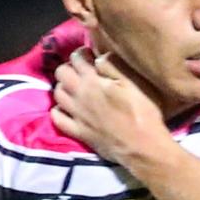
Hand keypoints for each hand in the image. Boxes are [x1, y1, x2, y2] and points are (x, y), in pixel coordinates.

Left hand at [51, 48, 173, 167]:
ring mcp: (76, 115)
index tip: (91, 55)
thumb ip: (113, 66)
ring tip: (75, 88)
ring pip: (57, 93)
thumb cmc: (143, 112)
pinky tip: (68, 108)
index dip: (82, 53)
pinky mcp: (77, 131)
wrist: (142, 146)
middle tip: (82, 71)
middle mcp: (79, 95)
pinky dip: (59, 110)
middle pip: (61, 73)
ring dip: (64, 86)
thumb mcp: (133, 83)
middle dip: (69, 67)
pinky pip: (57, 118)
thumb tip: (97, 57)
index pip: (76, 58)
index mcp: (94, 81)